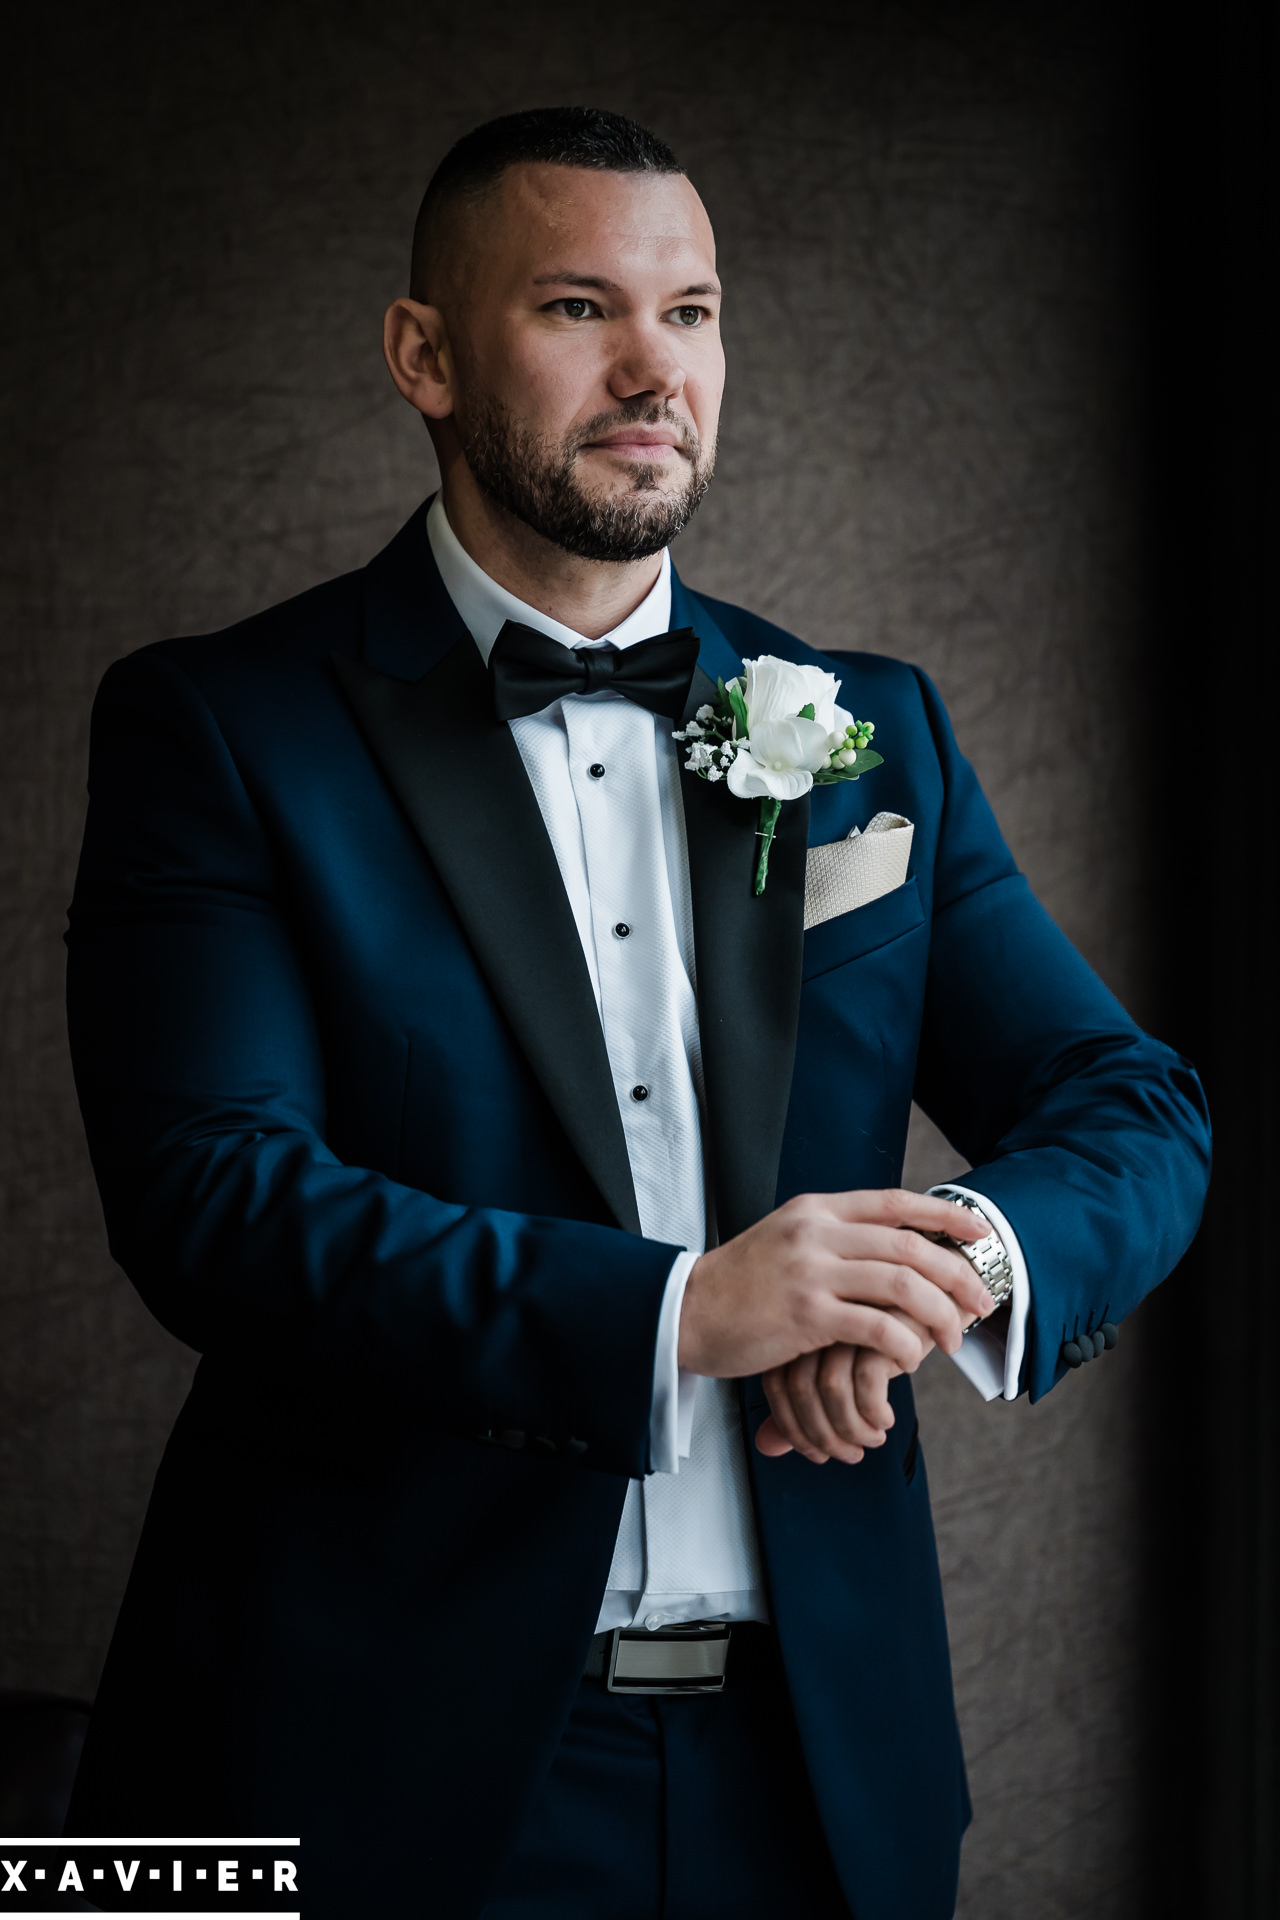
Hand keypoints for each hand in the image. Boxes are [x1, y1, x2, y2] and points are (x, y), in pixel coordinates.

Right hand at [678, 1188, 992, 1381]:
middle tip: (980, 1302)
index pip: (895, 1201)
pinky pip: (876, 1327)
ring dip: (940, 1314)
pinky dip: (904, 1345)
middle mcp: (817, 1231)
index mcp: (816, 1209)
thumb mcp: (786, 1240)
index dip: (945, 1215)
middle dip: (956, 1274)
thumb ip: (832, 1236)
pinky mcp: (805, 1314)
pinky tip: (909, 1361)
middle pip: (910, 1244)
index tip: (979, 1232)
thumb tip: (889, 1247)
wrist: (685, 1312)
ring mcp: (811, 1270)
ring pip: (902, 1284)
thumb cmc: (740, 1285)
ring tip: (951, 1340)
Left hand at [756, 1331, 925, 1464]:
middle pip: (800, 1389)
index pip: (776, 1383)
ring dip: (854, 1430)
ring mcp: (847, 1315)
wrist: (934, 1296)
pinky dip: (876, 1413)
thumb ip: (801, 1402)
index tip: (815, 1452)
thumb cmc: (883, 1332)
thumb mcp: (839, 1365)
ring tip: (874, 1438)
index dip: (791, 1426)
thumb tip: (766, 1446)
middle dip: (823, 1436)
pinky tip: (886, 1419)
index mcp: (798, 1320)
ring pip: (832, 1389)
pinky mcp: (883, 1321)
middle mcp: (816, 1315)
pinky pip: (867, 1383)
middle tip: (850, 1455)